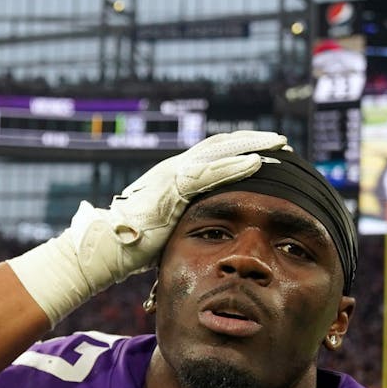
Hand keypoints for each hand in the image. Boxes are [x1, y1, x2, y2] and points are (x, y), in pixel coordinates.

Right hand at [108, 130, 289, 265]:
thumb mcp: (164, 225)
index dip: (238, 148)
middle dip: (251, 141)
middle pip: (220, 145)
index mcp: (172, 175)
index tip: (265, 149)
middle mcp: (173, 167)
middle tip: (280, 141)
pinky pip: (211, 173)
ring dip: (251, 147)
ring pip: (219, 152)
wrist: (105, 246)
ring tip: (278, 145)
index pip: (211, 154)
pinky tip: (258, 163)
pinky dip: (236, 166)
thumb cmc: (129, 243)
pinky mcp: (174, 188)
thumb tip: (194, 229)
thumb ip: (180, 218)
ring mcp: (173, 174)